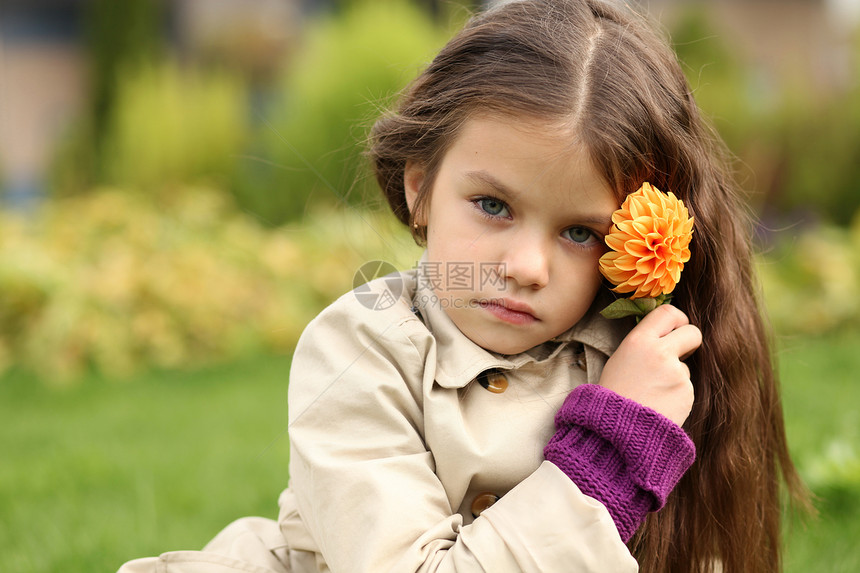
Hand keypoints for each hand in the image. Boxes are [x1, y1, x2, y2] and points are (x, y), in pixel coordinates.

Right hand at [598, 304, 701, 425]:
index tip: (676, 327)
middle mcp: (660, 353)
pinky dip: (675, 394)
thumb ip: (643, 344)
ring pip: (685, 366)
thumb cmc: (613, 394)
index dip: (678, 318)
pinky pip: (685, 387)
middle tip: (679, 352)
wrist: (617, 430)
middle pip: (692, 332)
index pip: (668, 312)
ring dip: (675, 376)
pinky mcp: (687, 393)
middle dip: (689, 340)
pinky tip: (659, 404)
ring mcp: (677, 374)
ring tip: (652, 393)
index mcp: (638, 341)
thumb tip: (666, 335)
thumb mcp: (620, 359)